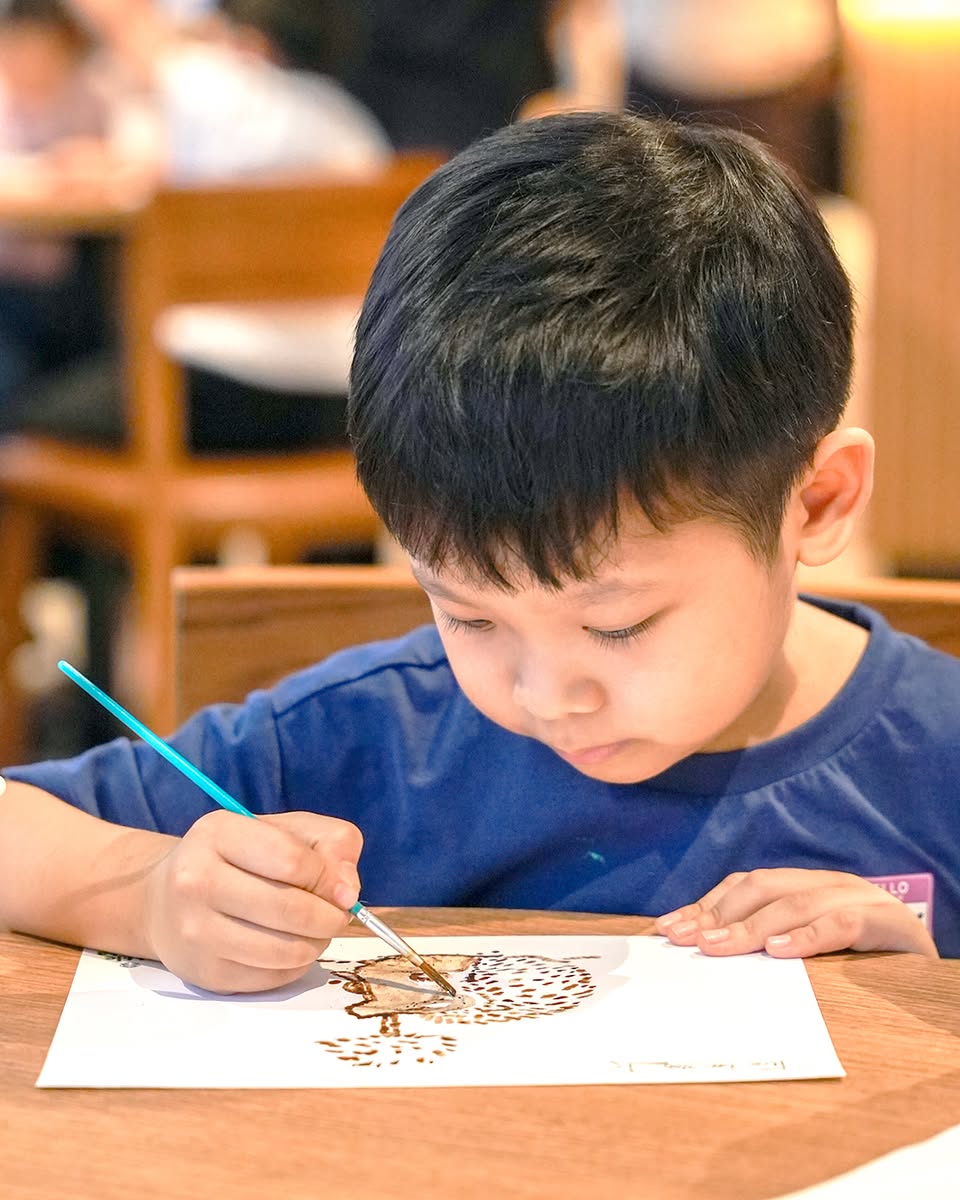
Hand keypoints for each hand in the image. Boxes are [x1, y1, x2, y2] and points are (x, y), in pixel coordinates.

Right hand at [143, 810, 361, 992]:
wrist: (164, 900)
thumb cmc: (237, 859)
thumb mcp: (283, 830)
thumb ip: (330, 843)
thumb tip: (348, 891)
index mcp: (218, 833)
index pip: (292, 861)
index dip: (329, 878)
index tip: (342, 888)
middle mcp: (197, 880)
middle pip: (291, 909)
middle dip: (331, 917)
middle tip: (338, 915)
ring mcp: (196, 931)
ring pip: (286, 950)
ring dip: (317, 943)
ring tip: (315, 930)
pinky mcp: (204, 972)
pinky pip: (273, 977)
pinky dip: (295, 965)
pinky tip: (288, 946)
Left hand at [655, 868, 937, 958]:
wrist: (930, 956)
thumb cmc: (864, 954)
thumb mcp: (812, 944)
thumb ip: (771, 942)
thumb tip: (707, 953)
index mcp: (803, 886)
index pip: (744, 886)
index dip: (705, 904)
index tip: (667, 928)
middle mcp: (824, 884)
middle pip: (761, 887)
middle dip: (717, 912)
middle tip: (685, 940)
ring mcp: (854, 898)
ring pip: (793, 903)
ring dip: (750, 926)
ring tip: (717, 946)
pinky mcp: (882, 922)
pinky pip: (840, 923)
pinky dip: (806, 935)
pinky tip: (779, 951)